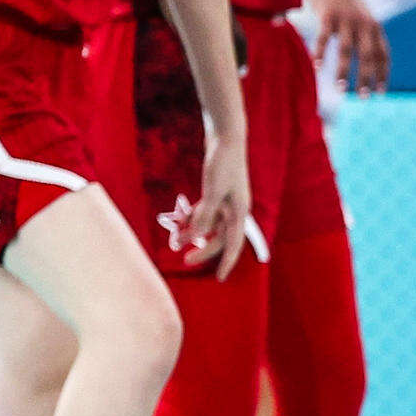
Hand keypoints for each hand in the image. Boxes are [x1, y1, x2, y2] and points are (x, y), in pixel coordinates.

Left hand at [185, 133, 252, 273]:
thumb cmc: (222, 163)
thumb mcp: (212, 192)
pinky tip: (179, 223)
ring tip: (175, 241)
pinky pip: (204, 212)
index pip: (233, 244)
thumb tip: (197, 237)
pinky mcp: (216, 192)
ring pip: (209, 225)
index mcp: (240, 212)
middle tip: (184, 260)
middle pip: (218, 237)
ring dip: (194, 233)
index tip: (220, 279)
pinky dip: (193, 218)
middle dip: (202, 249)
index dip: (226, 262)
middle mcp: (235, 209)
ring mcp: (226, 201)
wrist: (226, 136)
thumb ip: (205, 215)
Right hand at [310, 0, 390, 94]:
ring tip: (341, 89)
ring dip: (344, 72)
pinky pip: (324, 38)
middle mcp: (364, 24)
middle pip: (368, 57)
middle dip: (366, 78)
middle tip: (364, 97)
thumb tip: (369, 57)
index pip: (383, 55)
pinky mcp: (328, 15)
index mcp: (374, 26)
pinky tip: (318, 67)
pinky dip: (321, 53)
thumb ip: (365, 34)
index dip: (383, 74)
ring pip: (346, 51)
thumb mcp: (360, 16)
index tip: (380, 92)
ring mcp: (346, 20)